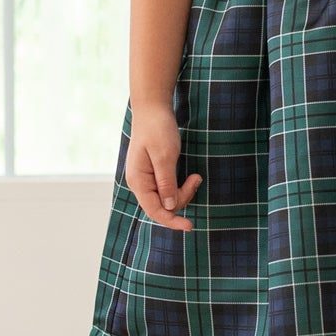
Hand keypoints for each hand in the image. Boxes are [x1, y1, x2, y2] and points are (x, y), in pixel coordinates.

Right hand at [123, 103, 199, 229]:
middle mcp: (139, 183)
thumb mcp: (164, 155)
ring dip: (183, 191)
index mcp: (138, 181)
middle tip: (196, 179)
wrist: (153, 108)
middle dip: (182, 198)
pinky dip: (180, 186)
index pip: (154, 211)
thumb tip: (170, 207)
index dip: (171, 221)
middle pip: (162, 206)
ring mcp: (146, 178)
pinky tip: (190, 177)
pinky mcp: (154, 173)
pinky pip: (167, 189)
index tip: (190, 226)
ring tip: (196, 176)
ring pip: (166, 198)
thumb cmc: (158, 129)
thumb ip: (166, 182)